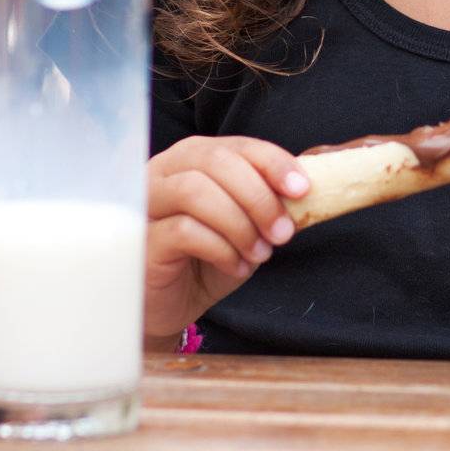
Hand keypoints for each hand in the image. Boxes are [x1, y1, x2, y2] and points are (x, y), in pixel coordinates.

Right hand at [145, 135, 309, 338]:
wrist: (172, 304)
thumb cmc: (209, 258)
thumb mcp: (248, 225)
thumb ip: (269, 201)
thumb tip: (309, 190)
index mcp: (194, 157)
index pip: (237, 146)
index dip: (273, 163)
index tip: (302, 189)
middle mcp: (165, 170)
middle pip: (216, 162)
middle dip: (259, 197)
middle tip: (283, 233)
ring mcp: (146, 201)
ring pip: (195, 191)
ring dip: (239, 224)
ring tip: (260, 253)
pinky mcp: (140, 237)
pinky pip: (184, 231)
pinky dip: (221, 249)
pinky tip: (236, 268)